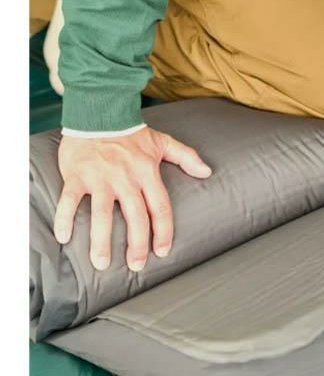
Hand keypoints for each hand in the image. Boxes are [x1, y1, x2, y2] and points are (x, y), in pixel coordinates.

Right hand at [54, 127, 211, 271]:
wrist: (99, 110)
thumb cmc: (131, 131)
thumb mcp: (163, 141)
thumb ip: (186, 157)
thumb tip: (207, 172)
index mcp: (147, 173)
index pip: (160, 208)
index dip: (162, 232)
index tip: (162, 251)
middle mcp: (125, 178)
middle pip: (134, 217)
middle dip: (137, 244)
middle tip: (136, 265)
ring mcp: (100, 178)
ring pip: (102, 214)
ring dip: (101, 240)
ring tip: (102, 263)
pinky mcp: (77, 175)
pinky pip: (70, 200)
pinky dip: (65, 218)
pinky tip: (64, 237)